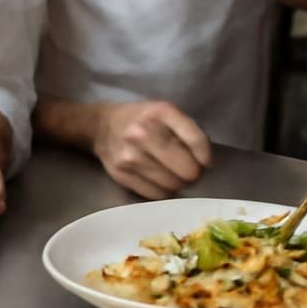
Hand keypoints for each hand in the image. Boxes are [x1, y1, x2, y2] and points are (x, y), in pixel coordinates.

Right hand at [92, 100, 212, 198]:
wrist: (101, 126)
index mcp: (160, 113)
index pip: (196, 140)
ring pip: (173, 185)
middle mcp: (143, 133)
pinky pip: (156, 194)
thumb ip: (188, 131)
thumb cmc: (142, 119)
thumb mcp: (166, 113)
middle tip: (185, 168)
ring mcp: (130, 156)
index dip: (205, 156)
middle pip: (187, 170)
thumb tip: (205, 163)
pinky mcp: (121, 175)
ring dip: (177, 183)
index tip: (205, 162)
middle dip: (192, 172)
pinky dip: (162, 190)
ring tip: (170, 172)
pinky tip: (157, 179)